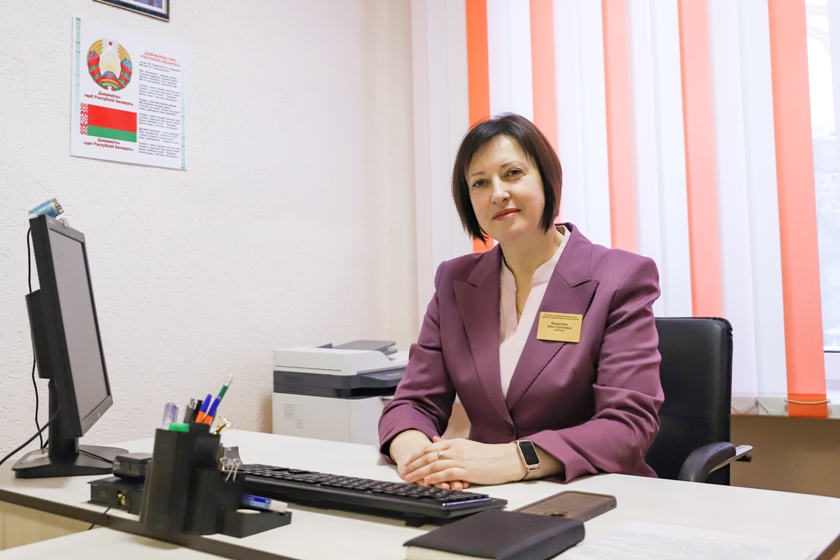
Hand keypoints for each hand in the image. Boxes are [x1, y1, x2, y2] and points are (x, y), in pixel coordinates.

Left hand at [400, 436, 524, 486]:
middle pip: (429, 456)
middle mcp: (456, 449)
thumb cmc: (489, 455)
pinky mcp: (468, 470)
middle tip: (403, 472)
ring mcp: (461, 459)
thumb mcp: (466, 445)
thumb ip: (449, 444)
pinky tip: (428, 480)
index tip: (407, 462)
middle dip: (414, 465)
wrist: (506, 459)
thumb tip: (435, 439)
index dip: (417, 455)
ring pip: (435, 465)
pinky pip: (448, 473)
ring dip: (420, 473)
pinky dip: (436, 476)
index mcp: (455, 443)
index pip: (430, 448)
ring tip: (410, 478)